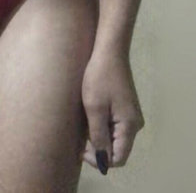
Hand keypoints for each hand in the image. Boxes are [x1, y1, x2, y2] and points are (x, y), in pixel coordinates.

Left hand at [81, 50, 144, 171]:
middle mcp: (134, 124)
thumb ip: (98, 135)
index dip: (100, 159)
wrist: (109, 51)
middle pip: (117, 149)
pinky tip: (88, 118)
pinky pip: (114, 126)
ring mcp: (130, 115)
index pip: (118, 158)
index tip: (81, 150)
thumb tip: (103, 160)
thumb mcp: (94, 108)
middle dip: (97, 149)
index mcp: (129, 126)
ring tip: (81, 128)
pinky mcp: (125, 108)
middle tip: (78, 140)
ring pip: (114, 138)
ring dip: (98, 137)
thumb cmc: (99, 77)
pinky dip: (101, 127)